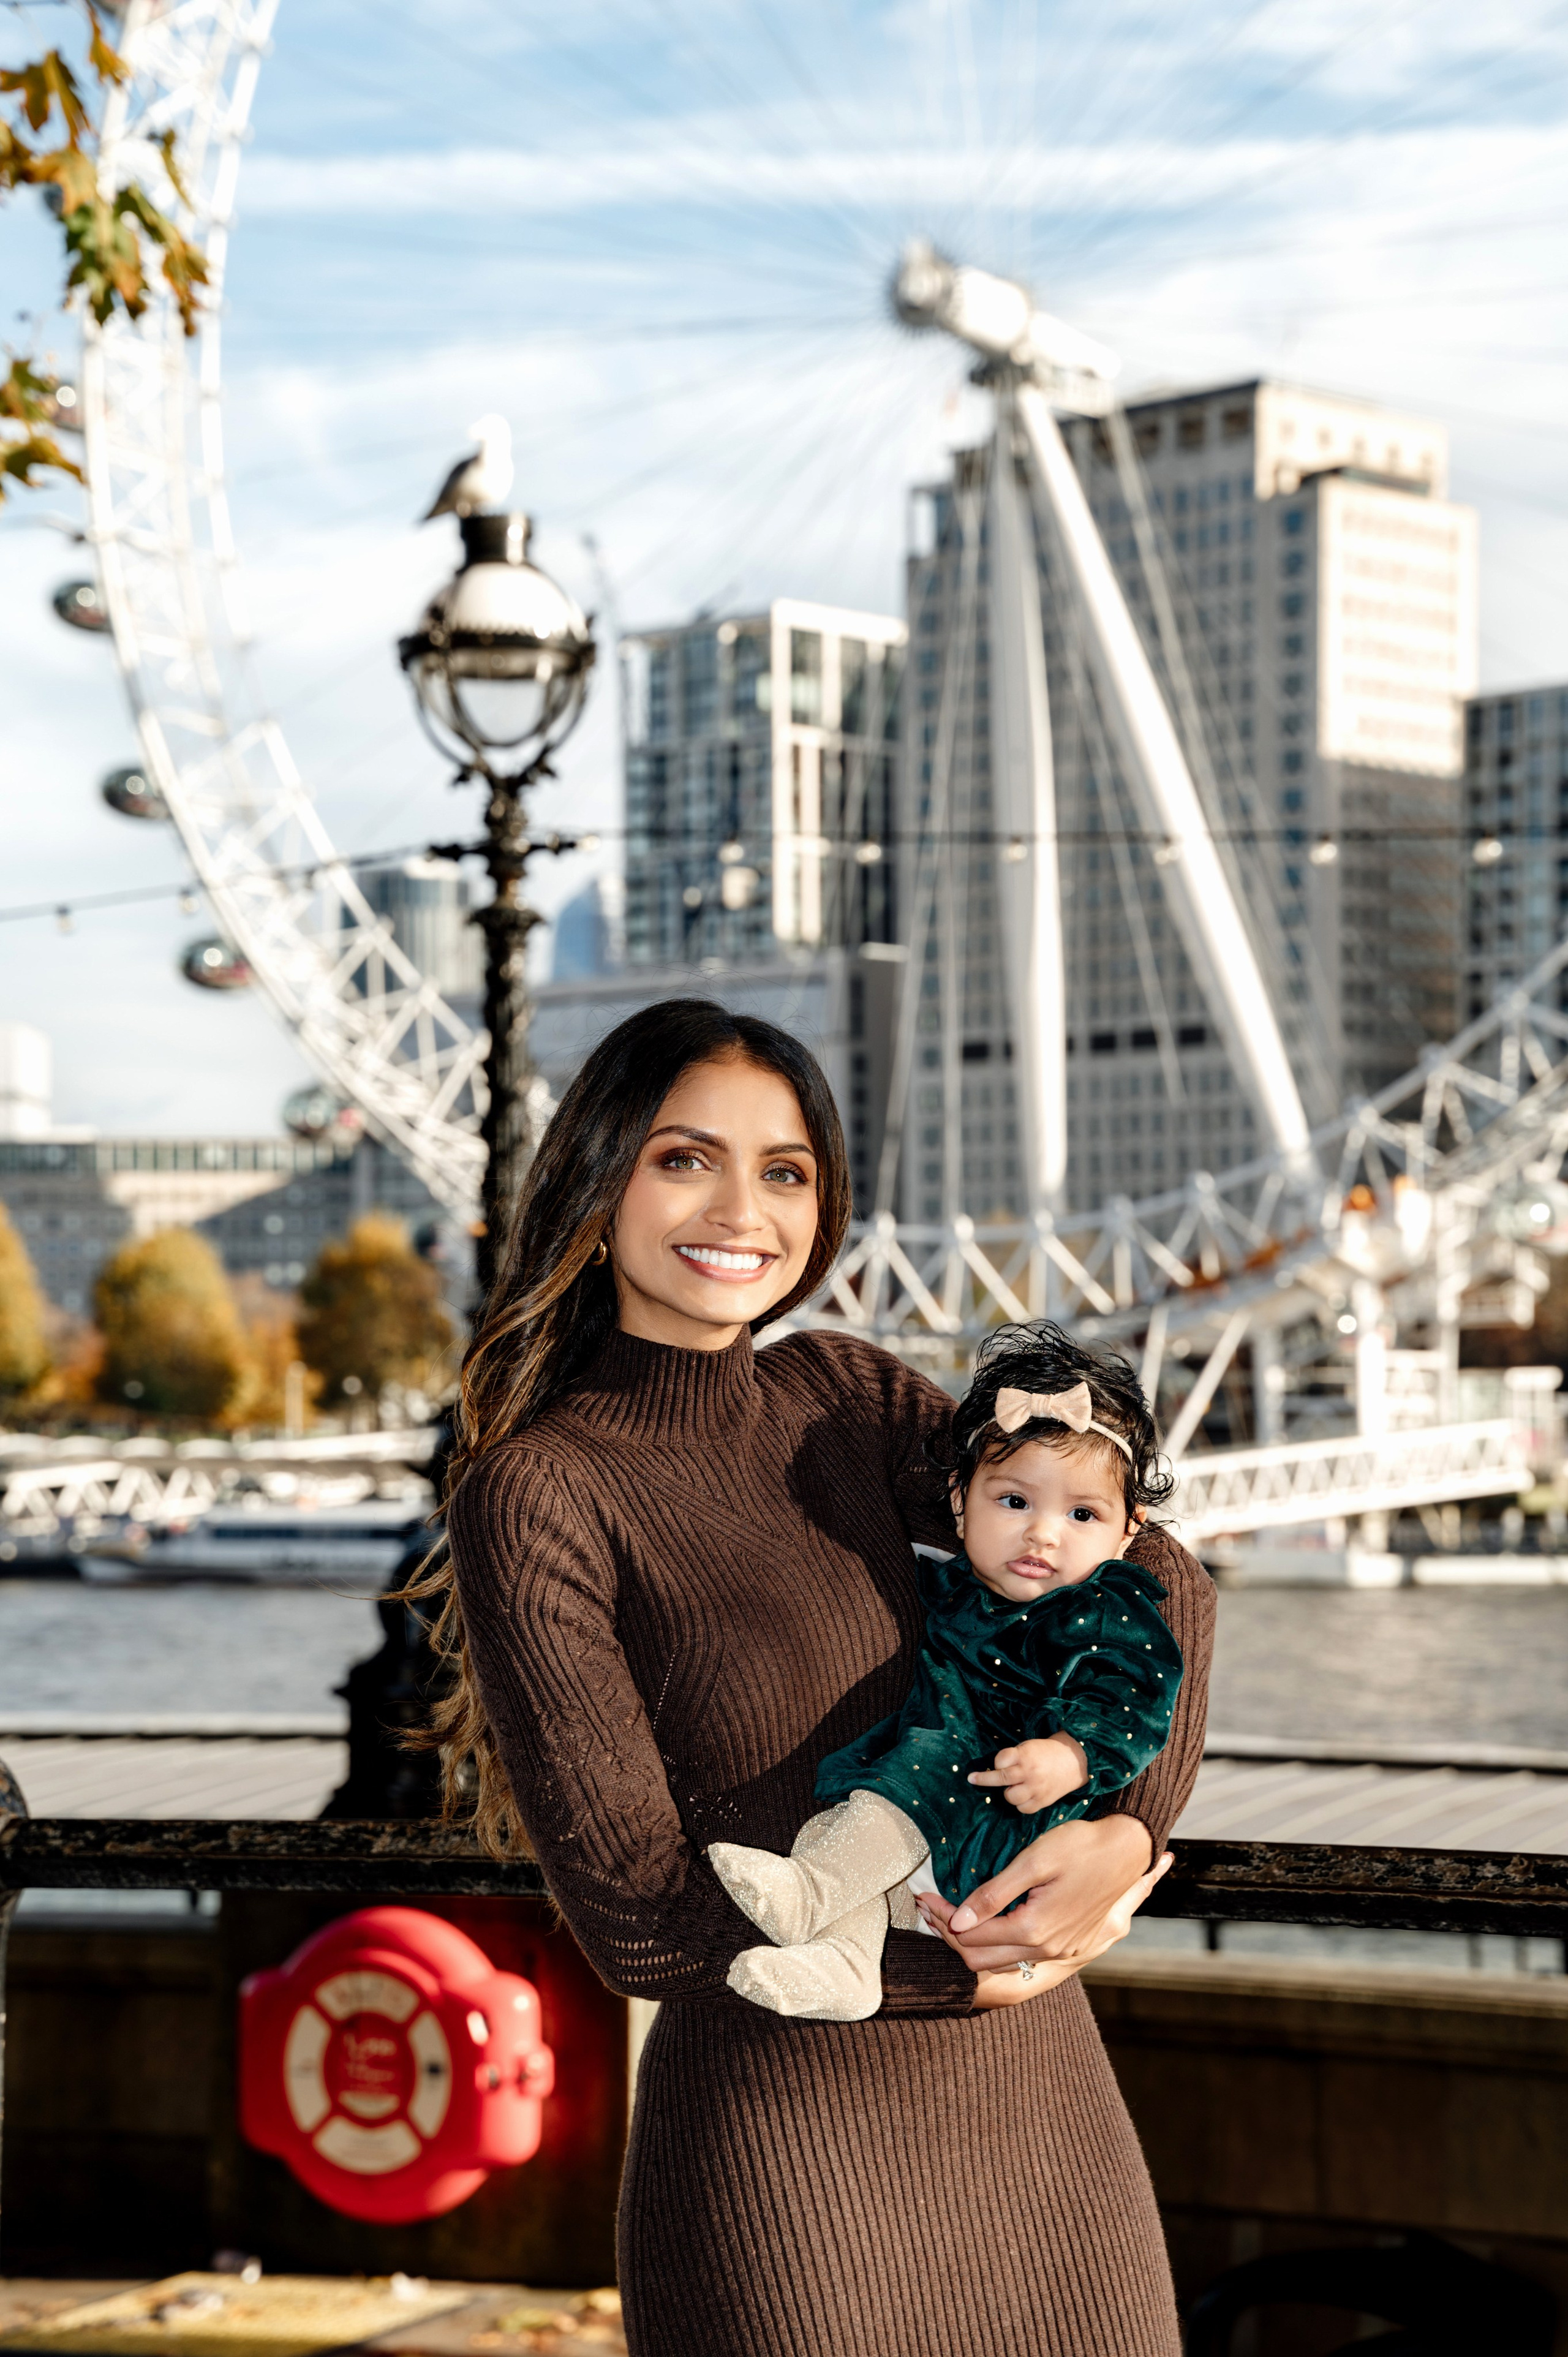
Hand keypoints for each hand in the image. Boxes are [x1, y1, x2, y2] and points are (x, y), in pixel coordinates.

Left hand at [927, 1847, 1171, 2007]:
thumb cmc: (1081, 1846)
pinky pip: (1021, 1957)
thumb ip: (994, 1893)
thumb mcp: (1034, 1861)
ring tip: (949, 1915)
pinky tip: (985, 1922)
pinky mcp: (1069, 1947)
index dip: (943, 1917)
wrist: (1128, 1851)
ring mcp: (1060, 1953)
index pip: (972, 1935)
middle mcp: (1047, 1950)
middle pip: (981, 1959)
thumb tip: (959, 1919)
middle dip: (950, 1936)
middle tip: (929, 1909)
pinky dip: (995, 1944)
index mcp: (1035, 1929)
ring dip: (971, 1942)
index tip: (925, 1896)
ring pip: (1000, 1962)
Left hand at [967, 1733, 1087, 1813]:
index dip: (996, 1762)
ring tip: (1015, 1786)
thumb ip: (1012, 1757)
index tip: (996, 1763)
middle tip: (972, 1779)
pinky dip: (1020, 1803)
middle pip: (1000, 1778)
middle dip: (984, 1779)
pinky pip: (1022, 1808)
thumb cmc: (1045, 1753)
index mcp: (1025, 1755)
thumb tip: (992, 1770)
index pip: (1000, 1760)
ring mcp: (1036, 1788)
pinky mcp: (1042, 1801)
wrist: (1073, 1762)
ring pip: (1010, 1796)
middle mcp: (1029, 1772)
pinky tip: (1025, 1795)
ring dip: (1008, 1792)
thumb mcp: (1028, 1747)